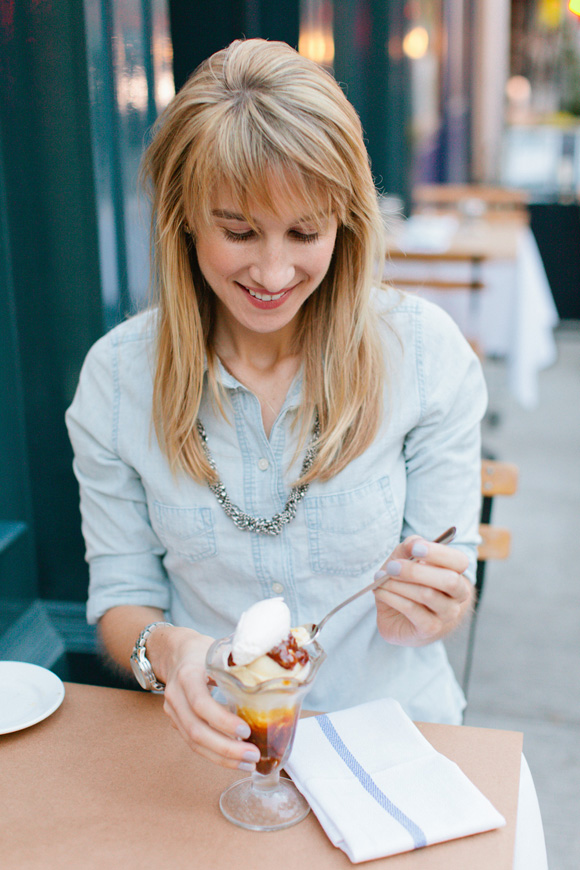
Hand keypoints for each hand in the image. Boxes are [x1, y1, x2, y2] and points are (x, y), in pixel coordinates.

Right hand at [149, 625, 260, 771]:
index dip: (223, 721)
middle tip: (253, 755)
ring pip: (193, 743)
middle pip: (196, 731)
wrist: (174, 652)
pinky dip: (215, 754)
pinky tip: (234, 759)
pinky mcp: (177, 722)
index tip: (246, 731)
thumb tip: (272, 679)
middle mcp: (176, 696)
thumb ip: (239, 666)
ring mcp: (173, 712)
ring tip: (248, 763)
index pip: (201, 703)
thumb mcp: (219, 651)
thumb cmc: (200, 651)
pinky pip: (194, 743)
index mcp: (187, 675)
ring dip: (222, 758)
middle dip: (225, 748)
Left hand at [373, 536, 472, 646]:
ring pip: (427, 594)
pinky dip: (392, 597)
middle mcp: (457, 595)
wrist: (401, 619)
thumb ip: (409, 548)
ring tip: (380, 579)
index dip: (438, 553)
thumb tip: (414, 542)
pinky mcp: (430, 628)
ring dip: (398, 584)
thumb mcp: (405, 561)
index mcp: (456, 573)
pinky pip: (412, 609)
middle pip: (448, 580)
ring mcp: (446, 614)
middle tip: (391, 566)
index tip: (415, 548)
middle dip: (416, 571)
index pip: (459, 561)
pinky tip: (379, 591)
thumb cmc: (407, 584)